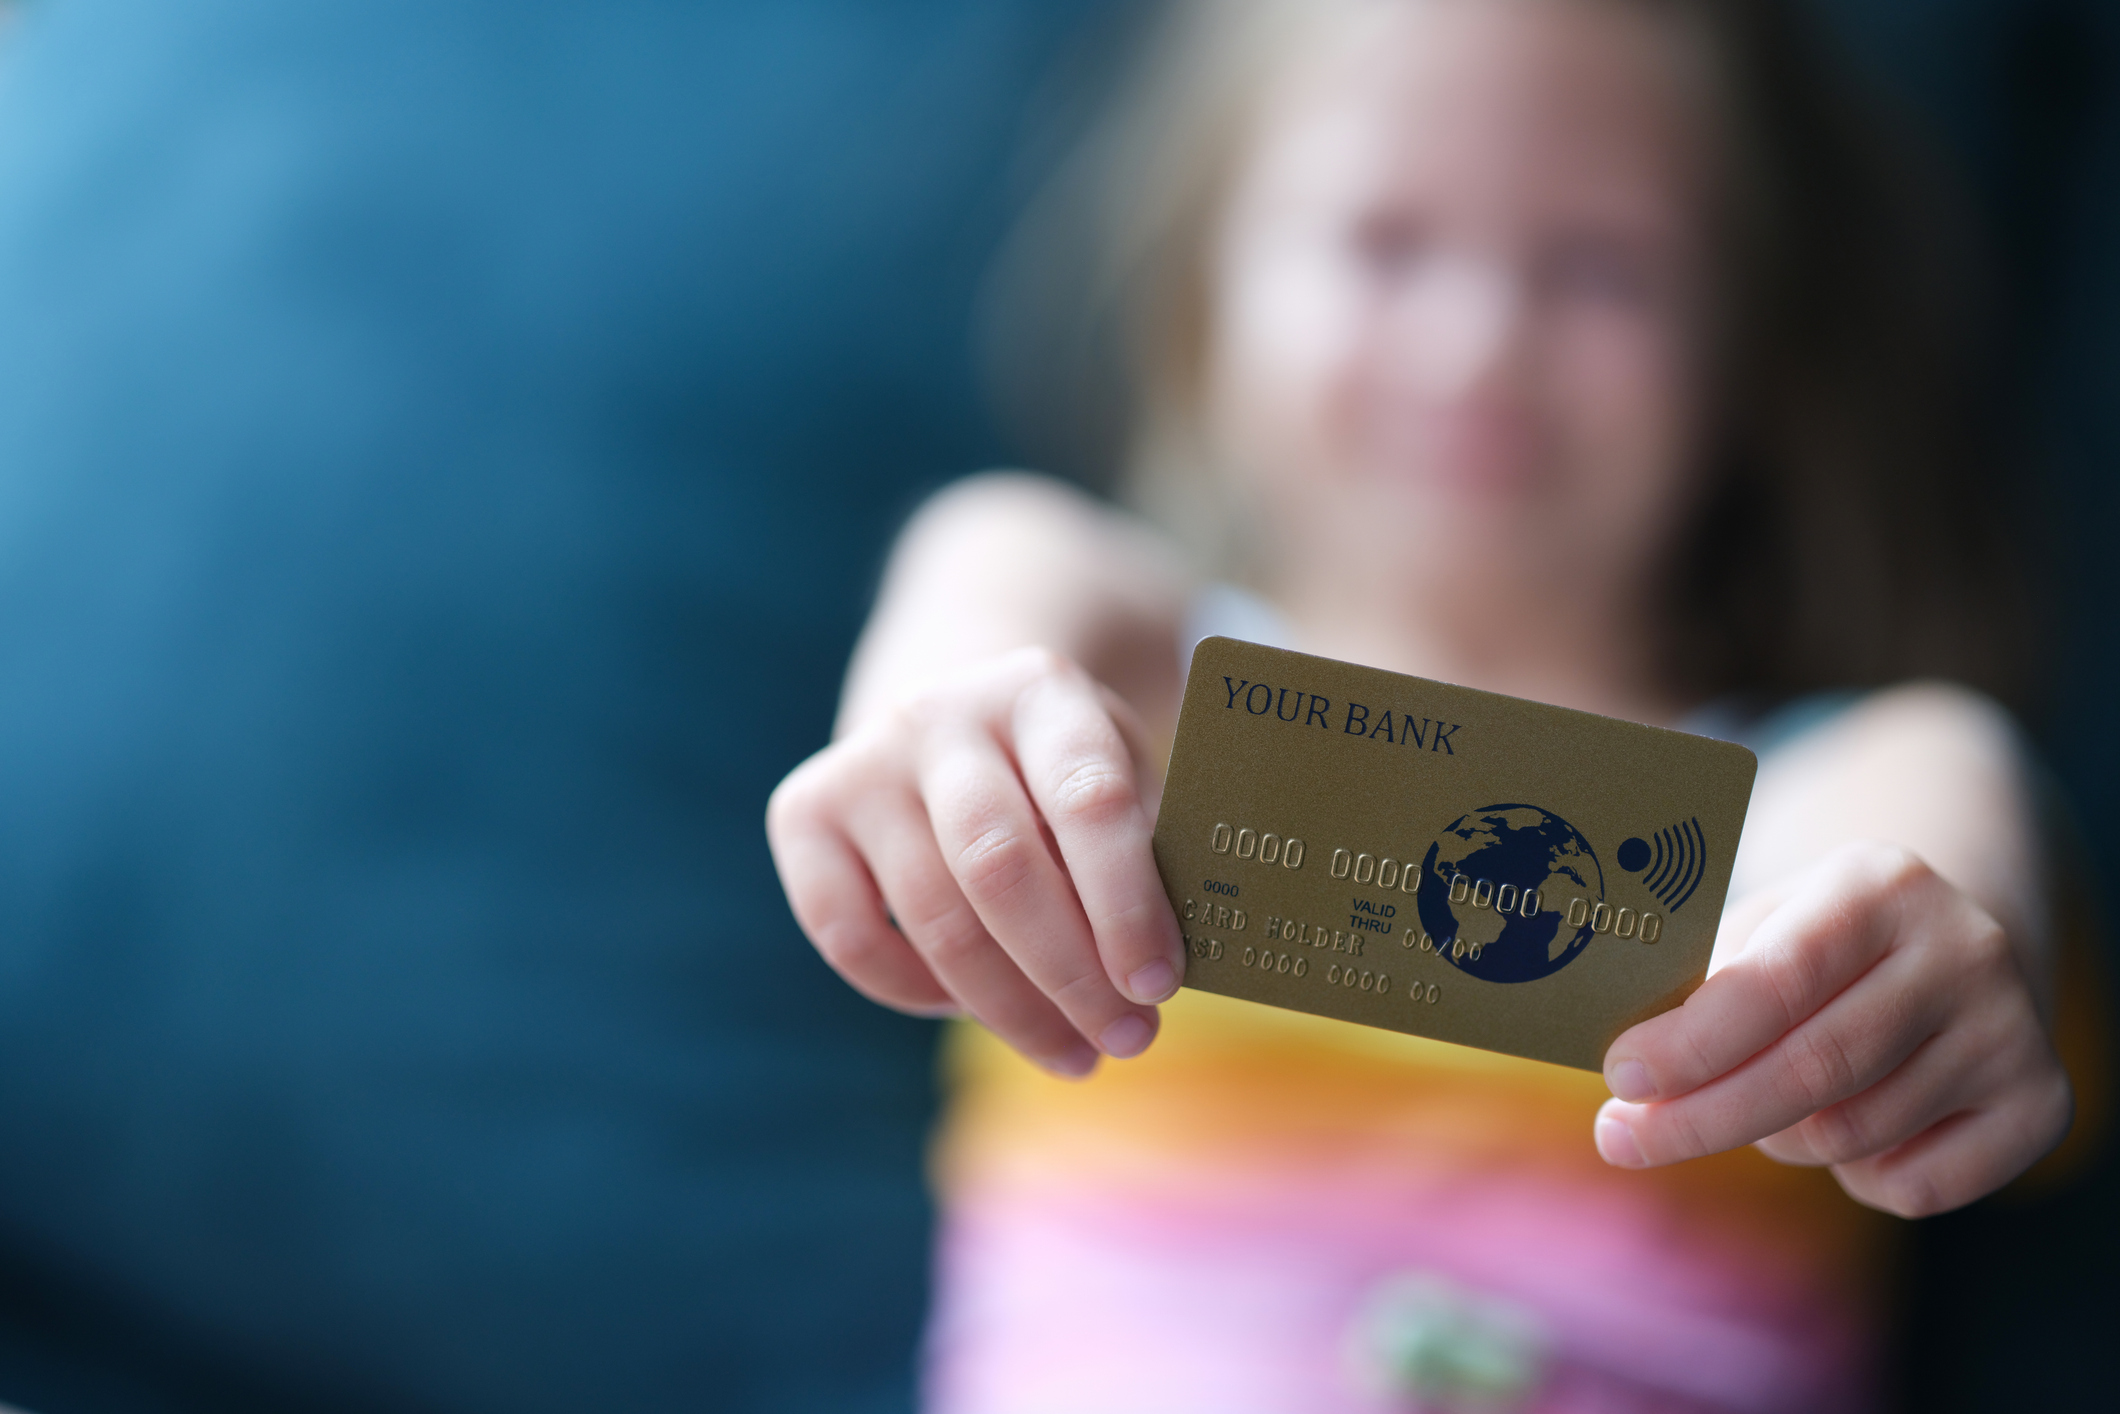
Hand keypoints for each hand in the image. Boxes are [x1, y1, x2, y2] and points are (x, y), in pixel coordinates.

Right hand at [766, 647, 1184, 1076]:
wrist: (956, 717)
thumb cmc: (1064, 772)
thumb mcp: (1123, 776)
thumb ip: (1146, 855)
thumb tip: (1159, 977)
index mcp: (1039, 689)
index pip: (1089, 800)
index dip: (1127, 904)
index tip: (1159, 986)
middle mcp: (940, 713)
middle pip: (999, 865)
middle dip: (1069, 973)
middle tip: (1126, 1040)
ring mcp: (863, 761)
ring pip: (933, 916)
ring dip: (1010, 1008)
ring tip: (1075, 1052)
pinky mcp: (802, 811)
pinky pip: (848, 938)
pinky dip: (916, 995)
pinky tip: (975, 1012)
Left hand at [1595, 843, 2072, 1215]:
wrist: (1954, 945)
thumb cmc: (1818, 944)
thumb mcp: (1763, 926)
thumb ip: (1702, 987)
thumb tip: (1627, 1076)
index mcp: (1881, 885)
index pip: (1778, 980)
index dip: (1692, 1043)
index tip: (1620, 1076)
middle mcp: (1964, 951)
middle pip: (1812, 1071)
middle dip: (1699, 1117)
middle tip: (1621, 1139)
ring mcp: (2012, 1031)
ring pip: (1850, 1136)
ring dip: (1774, 1138)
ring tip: (1752, 1109)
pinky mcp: (2041, 1106)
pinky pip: (1909, 1187)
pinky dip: (1852, 1176)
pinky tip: (1845, 1129)